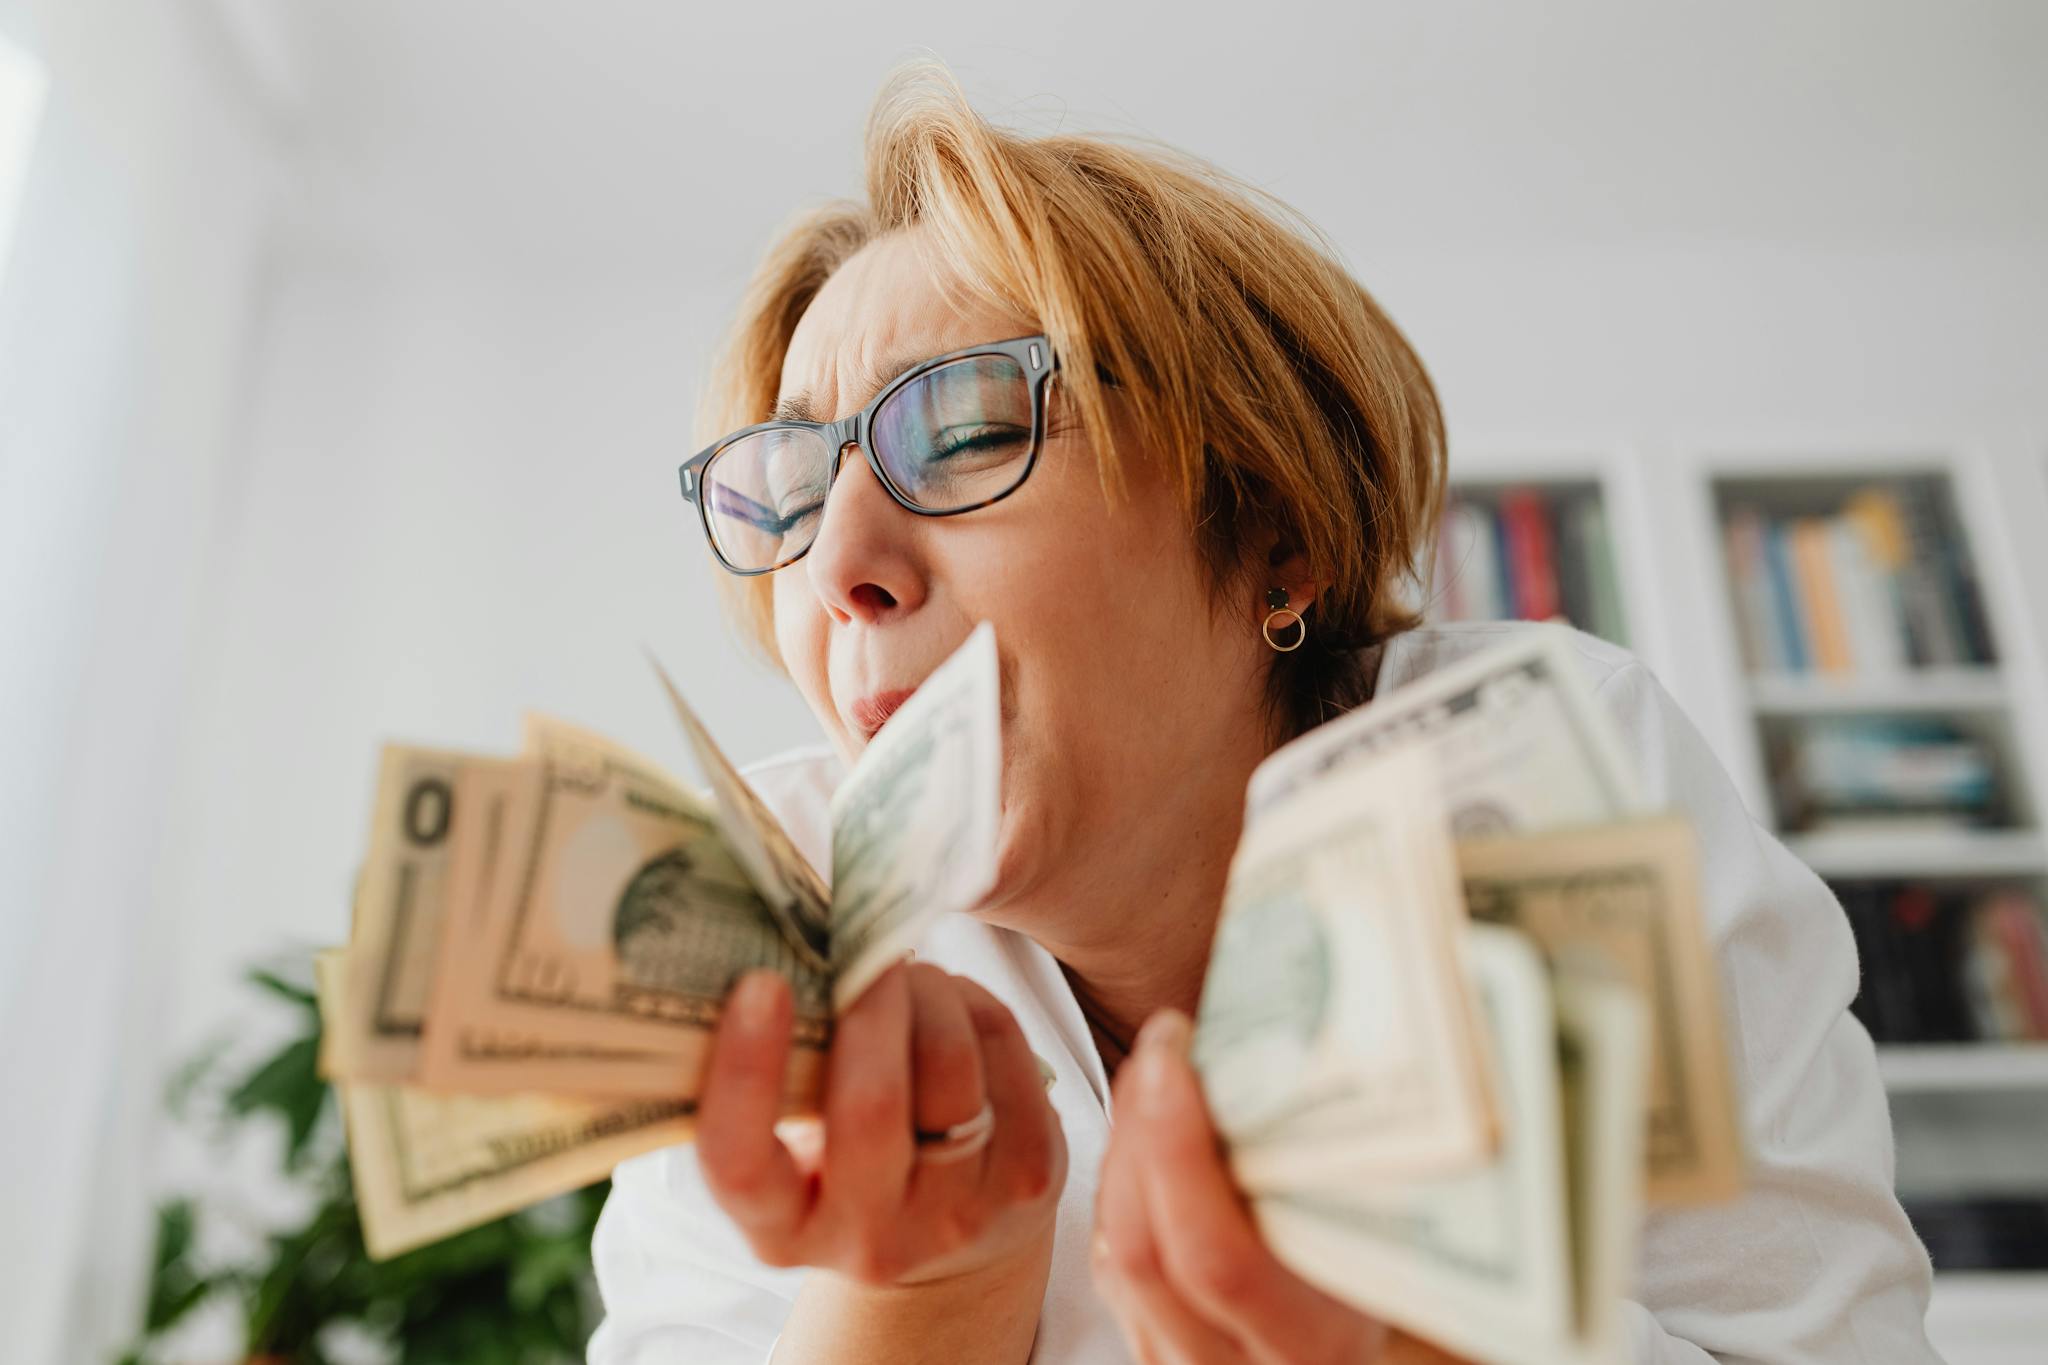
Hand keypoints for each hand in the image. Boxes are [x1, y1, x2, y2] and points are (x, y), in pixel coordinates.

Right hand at [696, 961, 1066, 1286]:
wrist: (955, 1239)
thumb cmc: (850, 1163)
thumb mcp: (795, 1146)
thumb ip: (783, 1076)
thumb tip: (781, 954)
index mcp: (782, 1230)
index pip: (742, 1165)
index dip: (746, 1072)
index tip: (761, 984)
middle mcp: (870, 1240)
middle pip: (871, 1101)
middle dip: (867, 1003)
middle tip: (861, 948)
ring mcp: (960, 1215)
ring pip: (948, 1061)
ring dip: (924, 989)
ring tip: (904, 972)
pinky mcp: (1030, 1176)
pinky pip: (1001, 1045)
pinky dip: (971, 1000)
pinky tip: (951, 1001)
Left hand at [1091, 1010, 1467, 1363]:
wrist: (1345, 1351)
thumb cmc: (1403, 1280)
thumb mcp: (1397, 1243)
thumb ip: (1350, 1174)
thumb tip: (1326, 1033)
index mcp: (1314, 1344)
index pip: (1219, 1261)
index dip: (1179, 1151)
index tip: (1174, 1056)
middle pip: (1145, 1251)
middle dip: (1139, 1130)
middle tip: (1164, 1045)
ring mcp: (1181, 1363)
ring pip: (1116, 1254)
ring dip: (1124, 1150)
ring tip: (1158, 1074)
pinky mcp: (1151, 1346)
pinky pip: (1109, 1264)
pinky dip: (1120, 1187)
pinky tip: (1147, 1133)